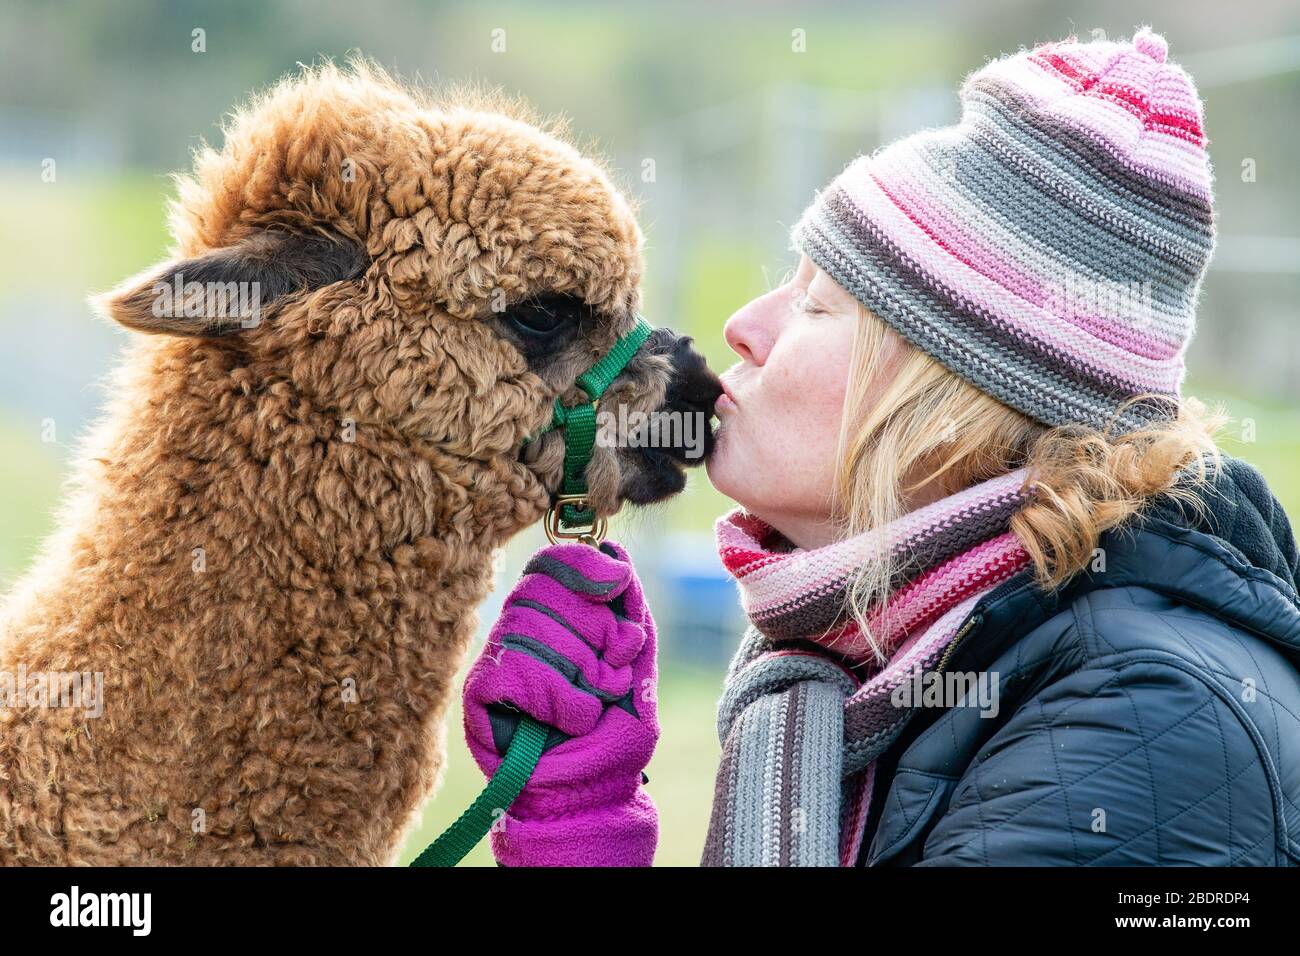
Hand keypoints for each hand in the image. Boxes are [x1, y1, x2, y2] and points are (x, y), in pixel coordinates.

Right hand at [462, 539, 658, 865]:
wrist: (594, 790)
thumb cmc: (615, 727)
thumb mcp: (634, 659)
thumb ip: (627, 605)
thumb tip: (615, 552)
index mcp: (552, 614)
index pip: (550, 562)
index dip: (582, 566)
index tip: (616, 585)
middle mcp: (517, 629)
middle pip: (543, 592)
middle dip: (593, 632)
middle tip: (612, 673)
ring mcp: (494, 659)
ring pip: (532, 631)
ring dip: (583, 675)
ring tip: (596, 705)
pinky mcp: (479, 693)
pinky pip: (518, 671)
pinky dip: (560, 700)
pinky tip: (571, 722)